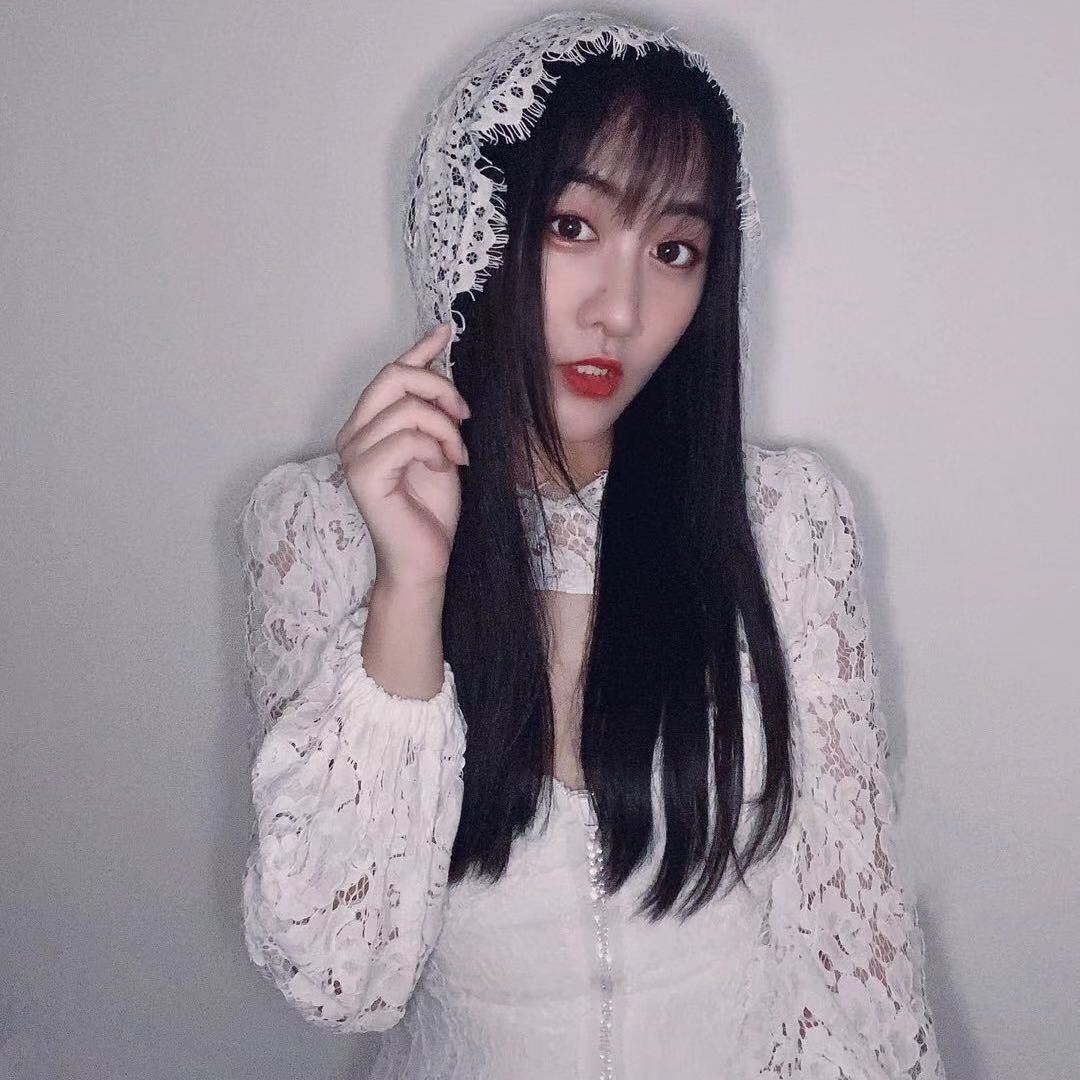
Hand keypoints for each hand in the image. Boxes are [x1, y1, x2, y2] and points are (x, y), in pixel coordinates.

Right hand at [334, 323, 469, 590]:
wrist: (425, 559)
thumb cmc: (431, 508)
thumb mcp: (441, 445)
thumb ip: (434, 409)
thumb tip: (440, 359)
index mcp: (367, 425)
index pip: (390, 372)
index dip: (419, 348)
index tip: (446, 330)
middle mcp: (352, 434)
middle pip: (394, 377)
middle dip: (439, 388)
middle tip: (463, 418)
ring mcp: (353, 454)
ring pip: (407, 409)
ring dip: (445, 429)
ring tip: (455, 455)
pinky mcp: (362, 475)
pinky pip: (407, 438)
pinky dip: (435, 449)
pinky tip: (442, 468)